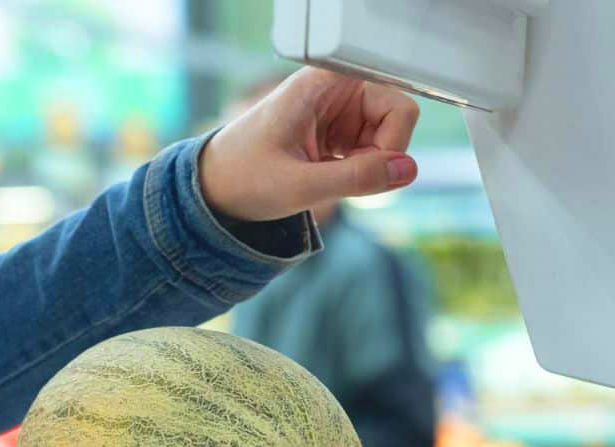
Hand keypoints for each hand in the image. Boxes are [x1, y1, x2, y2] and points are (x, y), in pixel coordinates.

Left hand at [200, 67, 419, 221]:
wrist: (211, 188)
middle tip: (342, 178)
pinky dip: (356, 171)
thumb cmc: (240, 178)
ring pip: (385, 138)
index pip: (394, 101)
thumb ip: (355, 178)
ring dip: (366, 167)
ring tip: (325, 178)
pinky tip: (324, 177)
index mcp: (323, 84)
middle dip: (379, 156)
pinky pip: (369, 150)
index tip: (365, 164)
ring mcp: (337, 110)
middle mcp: (335, 90)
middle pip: (396, 118)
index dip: (392, 138)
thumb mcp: (297, 185)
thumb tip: (408, 170)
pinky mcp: (335, 131)